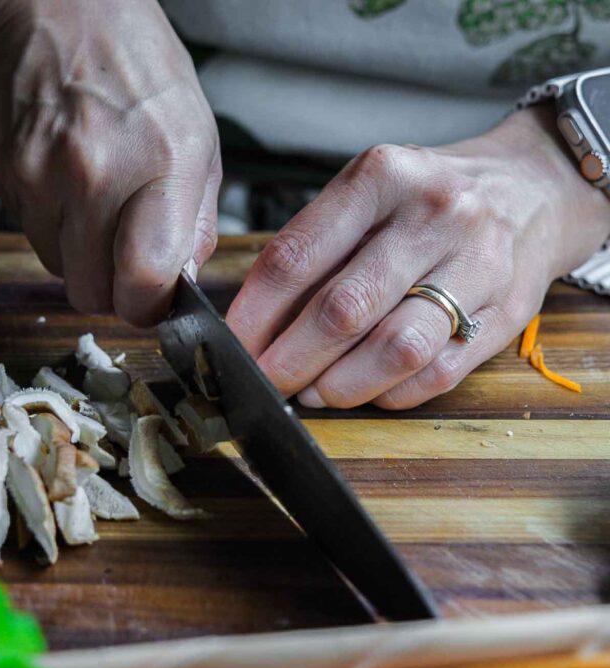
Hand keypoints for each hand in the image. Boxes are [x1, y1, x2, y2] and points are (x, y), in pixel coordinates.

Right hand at [0, 0, 220, 324]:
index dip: (148, 307)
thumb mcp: (199, 138)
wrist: (60, 8)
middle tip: (122, 254)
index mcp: (159, 162)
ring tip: (93, 195)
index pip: (143, 283)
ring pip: (56, 267)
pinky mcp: (0, 171)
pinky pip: (27, 229)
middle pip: (88, 294)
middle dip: (109, 287)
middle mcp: (92, 172)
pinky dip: (49, 218)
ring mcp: (36, 173)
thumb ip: (196, 221)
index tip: (152, 298)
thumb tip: (180, 282)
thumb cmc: (138, 70)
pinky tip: (63, 172)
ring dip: (77, 250)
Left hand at [226, 105, 609, 409]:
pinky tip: (365, 390)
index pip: (296, 257)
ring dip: (341, 386)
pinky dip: (391, 393)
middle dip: (290, 360)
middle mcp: (433, 215)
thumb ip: (311, 248)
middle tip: (266, 382)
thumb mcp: (364, 193)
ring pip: (395, 348)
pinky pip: (438, 372)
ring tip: (312, 393)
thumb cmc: (422, 199)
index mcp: (381, 178)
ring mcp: (477, 263)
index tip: (232, 347)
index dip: (255, 315)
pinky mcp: (507, 311)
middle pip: (343, 310)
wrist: (532, 190)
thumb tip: (251, 325)